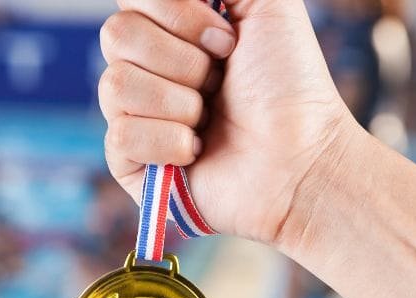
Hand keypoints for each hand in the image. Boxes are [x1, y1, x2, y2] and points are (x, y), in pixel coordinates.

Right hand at [99, 0, 359, 243]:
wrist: (300, 159)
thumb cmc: (289, 86)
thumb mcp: (267, 5)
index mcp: (172, 30)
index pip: (132, 0)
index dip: (176, 15)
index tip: (227, 40)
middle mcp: (148, 67)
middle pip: (116, 37)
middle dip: (182, 61)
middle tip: (220, 82)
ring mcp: (135, 115)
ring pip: (115, 87)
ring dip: (178, 104)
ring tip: (209, 120)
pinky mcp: (130, 162)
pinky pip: (120, 136)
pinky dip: (167, 142)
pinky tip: (194, 152)